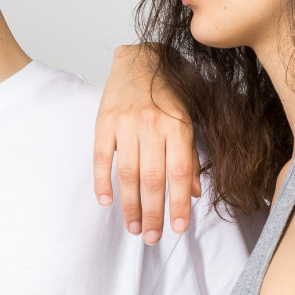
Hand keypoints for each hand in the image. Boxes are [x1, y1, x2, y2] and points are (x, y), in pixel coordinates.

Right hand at [93, 44, 199, 244]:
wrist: (140, 58)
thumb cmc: (169, 91)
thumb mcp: (190, 118)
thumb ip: (191, 155)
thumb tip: (193, 193)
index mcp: (178, 125)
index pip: (179, 173)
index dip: (178, 204)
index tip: (177, 229)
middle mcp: (153, 125)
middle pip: (152, 179)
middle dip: (153, 212)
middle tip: (151, 237)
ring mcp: (126, 124)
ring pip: (127, 173)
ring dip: (129, 204)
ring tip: (133, 227)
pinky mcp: (104, 122)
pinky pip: (102, 157)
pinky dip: (102, 181)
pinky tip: (106, 201)